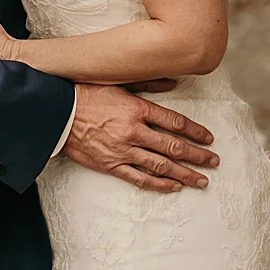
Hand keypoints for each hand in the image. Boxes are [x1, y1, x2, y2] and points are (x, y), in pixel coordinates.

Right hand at [64, 83, 217, 192]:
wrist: (55, 113)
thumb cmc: (85, 92)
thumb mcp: (117, 81)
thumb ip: (147, 83)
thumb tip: (174, 81)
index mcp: (136, 108)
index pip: (174, 122)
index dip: (195, 131)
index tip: (209, 138)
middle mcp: (133, 132)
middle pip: (173, 146)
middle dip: (197, 156)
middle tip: (214, 162)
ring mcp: (123, 151)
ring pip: (161, 166)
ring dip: (185, 174)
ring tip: (202, 180)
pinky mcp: (111, 165)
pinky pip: (140, 179)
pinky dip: (159, 185)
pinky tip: (174, 187)